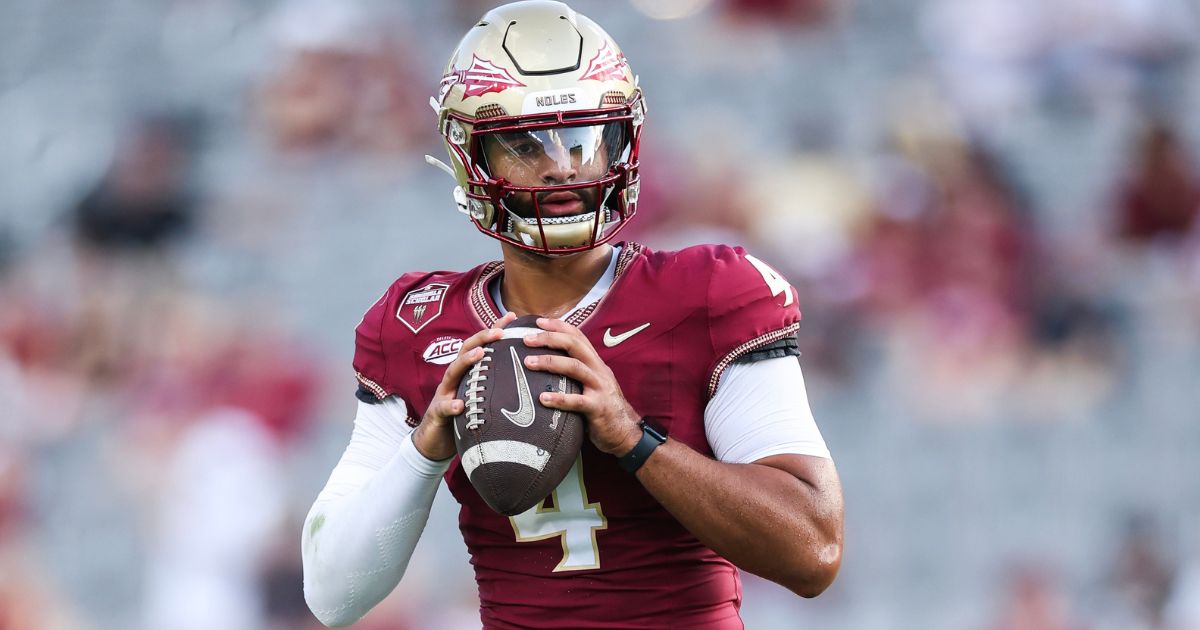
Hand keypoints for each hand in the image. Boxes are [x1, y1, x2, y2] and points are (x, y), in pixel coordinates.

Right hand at [412, 312, 517, 460]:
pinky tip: (459, 405)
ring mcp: (444, 393)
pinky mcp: (437, 413)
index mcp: (468, 372)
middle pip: (466, 351)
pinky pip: (443, 408)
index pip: (481, 345)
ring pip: (453, 372)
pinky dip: (451, 405)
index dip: (494, 330)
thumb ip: (496, 387)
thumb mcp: (481, 398)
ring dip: (466, 361)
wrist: (435, 441)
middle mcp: (455, 378)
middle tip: (500, 332)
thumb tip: (527, 379)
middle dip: (482, 338)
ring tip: (480, 354)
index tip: (512, 317)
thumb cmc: (463, 417)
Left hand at [522, 317, 642, 456]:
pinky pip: (577, 401)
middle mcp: (598, 370)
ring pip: (575, 368)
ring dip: (550, 363)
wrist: (625, 432)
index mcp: (595, 362)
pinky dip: (559, 399)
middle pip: (574, 345)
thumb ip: (575, 372)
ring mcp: (600, 388)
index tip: (538, 321)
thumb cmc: (601, 406)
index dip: (558, 326)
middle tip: (526, 339)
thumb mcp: (591, 383)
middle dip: (550, 339)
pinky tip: (543, 398)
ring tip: (528, 363)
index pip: (577, 336)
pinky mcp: (598, 408)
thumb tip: (547, 362)